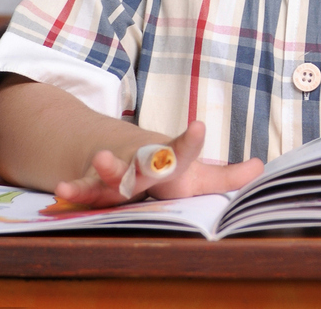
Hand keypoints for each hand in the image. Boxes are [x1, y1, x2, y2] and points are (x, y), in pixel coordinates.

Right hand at [54, 121, 263, 207]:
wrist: (116, 152)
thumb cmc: (164, 171)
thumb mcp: (195, 178)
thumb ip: (224, 177)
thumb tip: (260, 167)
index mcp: (169, 162)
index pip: (183, 152)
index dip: (191, 142)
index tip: (199, 126)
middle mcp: (143, 163)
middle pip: (145, 164)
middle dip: (147, 160)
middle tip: (157, 150)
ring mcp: (117, 172)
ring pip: (111, 175)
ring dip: (105, 169)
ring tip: (98, 160)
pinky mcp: (94, 187)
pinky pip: (84, 191)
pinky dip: (73, 191)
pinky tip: (60, 192)